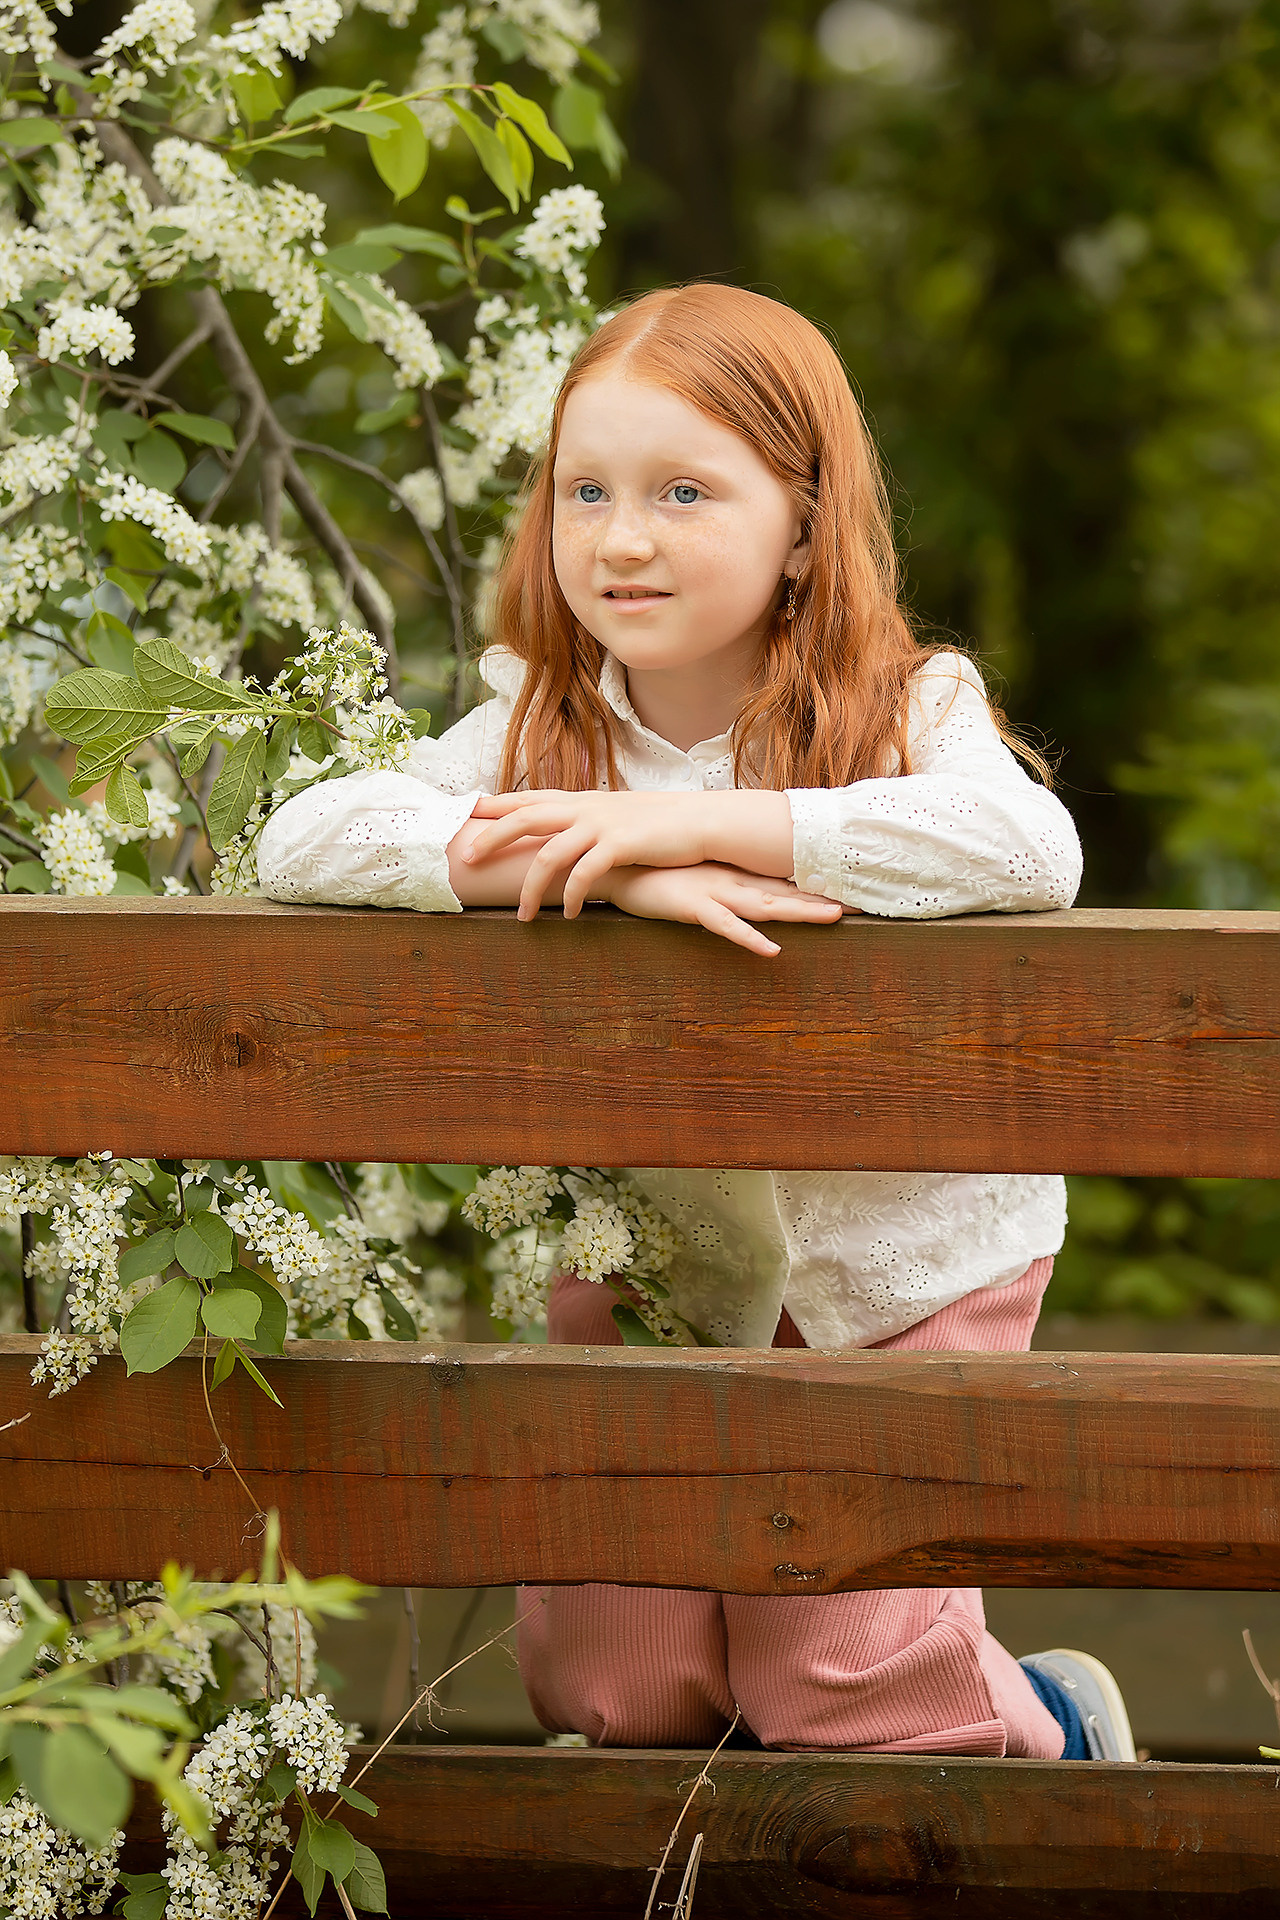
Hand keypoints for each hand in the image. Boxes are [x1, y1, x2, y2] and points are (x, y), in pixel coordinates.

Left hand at [465, 788, 793, 918]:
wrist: (699, 822)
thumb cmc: (656, 826)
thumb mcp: (615, 817)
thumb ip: (585, 823)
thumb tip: (562, 835)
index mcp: (580, 801)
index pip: (527, 798)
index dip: (494, 804)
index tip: (464, 811)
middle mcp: (585, 809)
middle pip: (525, 817)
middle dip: (493, 837)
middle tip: (469, 860)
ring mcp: (601, 826)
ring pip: (550, 854)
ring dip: (532, 888)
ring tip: (524, 916)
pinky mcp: (620, 846)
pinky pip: (585, 874)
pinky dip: (573, 896)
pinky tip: (571, 915)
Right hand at [604, 862, 844, 957]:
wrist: (614, 861)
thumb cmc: (652, 870)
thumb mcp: (691, 874)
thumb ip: (714, 878)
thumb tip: (734, 887)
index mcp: (733, 873)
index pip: (783, 880)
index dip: (817, 886)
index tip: (852, 889)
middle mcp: (731, 879)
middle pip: (786, 891)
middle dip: (823, 897)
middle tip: (865, 901)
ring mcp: (714, 891)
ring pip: (766, 904)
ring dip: (800, 910)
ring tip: (835, 916)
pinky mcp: (693, 905)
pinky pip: (726, 926)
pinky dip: (749, 938)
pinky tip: (772, 950)